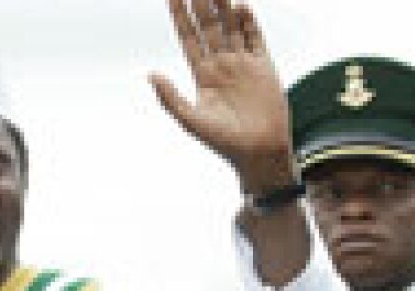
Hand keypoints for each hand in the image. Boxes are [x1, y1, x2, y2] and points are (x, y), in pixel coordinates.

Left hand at [151, 0, 294, 191]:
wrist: (258, 151)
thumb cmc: (223, 141)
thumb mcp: (190, 120)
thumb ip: (170, 97)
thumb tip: (150, 75)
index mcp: (202, 75)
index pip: (189, 37)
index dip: (180, 16)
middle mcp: (221, 65)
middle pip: (208, 25)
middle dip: (200, 3)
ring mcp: (243, 63)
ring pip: (230, 26)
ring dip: (222, 6)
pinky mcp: (264, 67)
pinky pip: (255, 38)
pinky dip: (248, 21)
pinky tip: (239, 5)